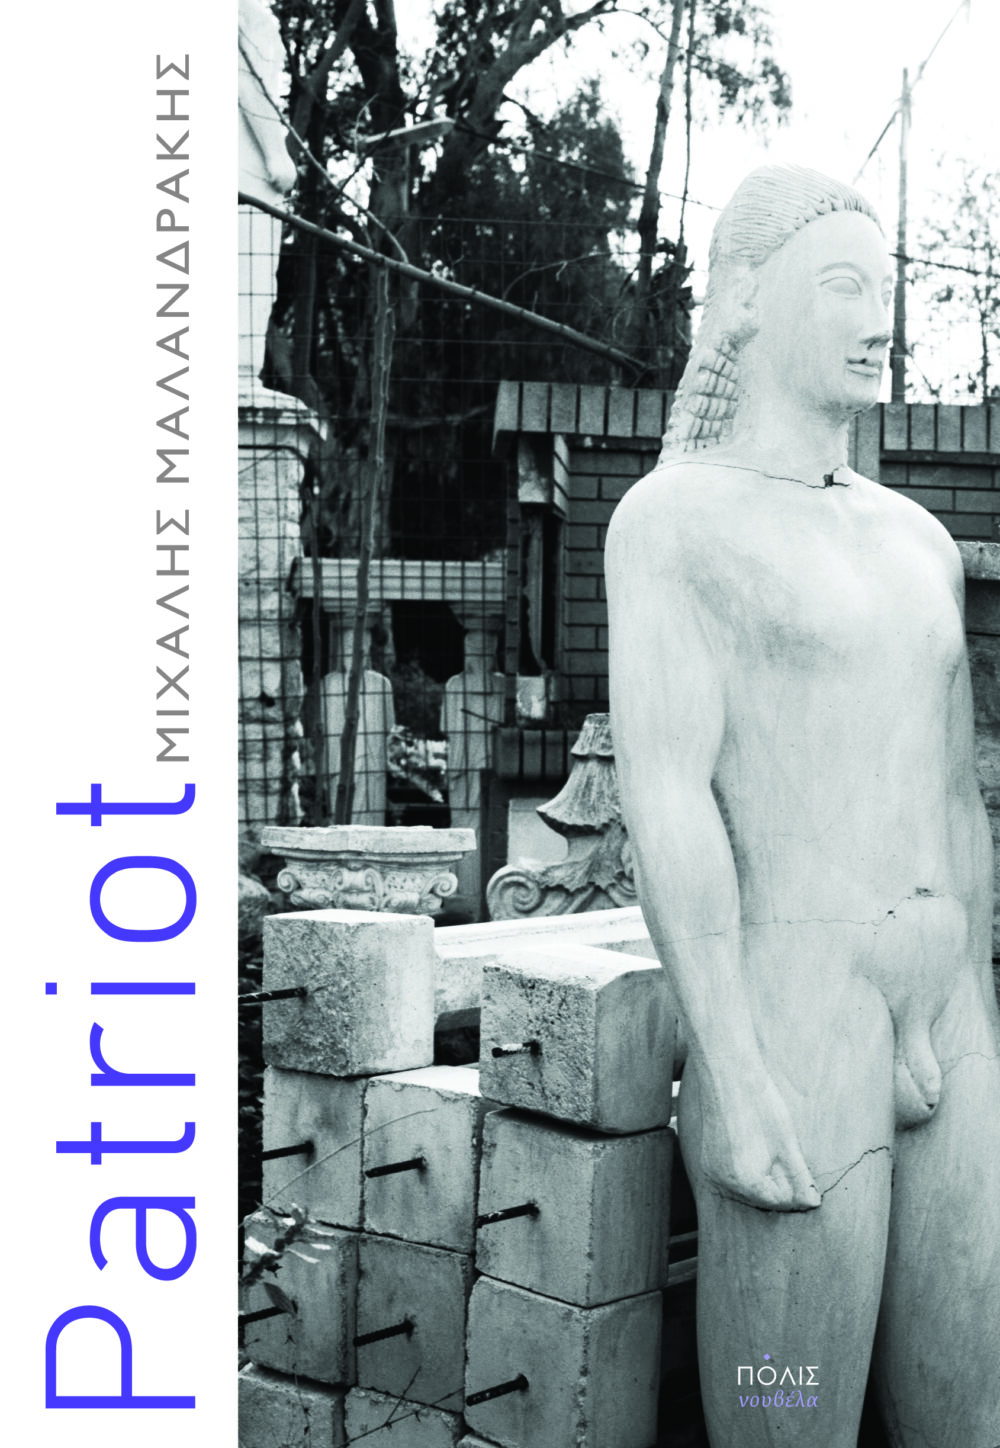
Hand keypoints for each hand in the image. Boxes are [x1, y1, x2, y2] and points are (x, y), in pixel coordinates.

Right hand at [685, 1062, 820, 1212]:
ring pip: (745, 1185)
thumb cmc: (759, 1104)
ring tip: (773, 1150)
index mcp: (744, 1181)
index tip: (803, 1174)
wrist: (727, 1072)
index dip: (795, 1190)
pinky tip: (756, 1146)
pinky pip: (731, 1173)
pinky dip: (747, 1166)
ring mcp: (710, 1168)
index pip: (777, 1201)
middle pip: (759, 1196)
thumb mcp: (786, 1143)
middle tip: (789, 1160)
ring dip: (763, 1175)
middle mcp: (722, 1180)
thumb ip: (798, 1177)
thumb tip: (812, 1203)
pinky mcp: (706, 1157)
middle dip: (778, 1184)